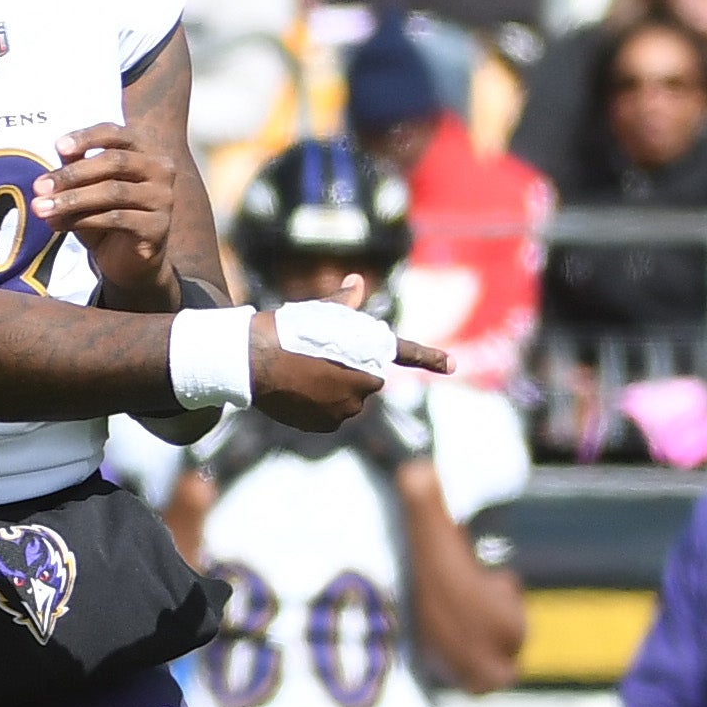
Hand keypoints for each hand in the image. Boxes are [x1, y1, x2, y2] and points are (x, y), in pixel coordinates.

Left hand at [34, 123, 181, 304]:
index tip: (58, 147)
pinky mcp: (158, 228)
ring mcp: (163, 199)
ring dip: (72, 199)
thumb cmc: (105, 215)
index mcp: (143, 152)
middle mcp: (160, 170)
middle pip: (115, 161)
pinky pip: (117, 219)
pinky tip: (60, 225)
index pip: (116, 134)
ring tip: (41, 209)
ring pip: (114, 192)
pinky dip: (84, 220)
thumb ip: (75, 166)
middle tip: (38, 187)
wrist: (126, 261)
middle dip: (72, 174)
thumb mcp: (85, 187)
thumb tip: (60, 150)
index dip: (87, 137)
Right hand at [254, 316, 454, 431]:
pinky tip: (300, 391)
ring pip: (348, 399)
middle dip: (351, 371)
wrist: (252, 360)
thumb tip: (357, 280)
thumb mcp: (319, 312)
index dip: (431, 358)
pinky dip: (320, 407)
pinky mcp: (327, 425)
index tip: (454, 365)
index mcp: (365, 355)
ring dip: (334, 389)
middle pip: (367, 380)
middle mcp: (362, 386)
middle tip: (320, 359)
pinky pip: (331, 415)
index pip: (403, 353)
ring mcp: (345, 409)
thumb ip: (345, 303)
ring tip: (305, 374)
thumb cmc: (286, 330)